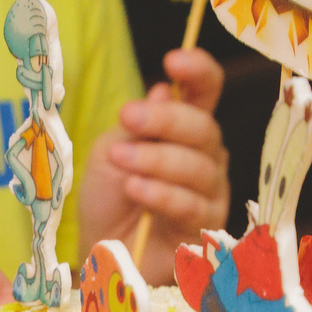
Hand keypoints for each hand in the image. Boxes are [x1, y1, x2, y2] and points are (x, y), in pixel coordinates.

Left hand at [81, 48, 231, 284]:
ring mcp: (211, 193)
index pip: (207, 91)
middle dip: (166, 119)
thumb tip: (164, 90)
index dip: (199, 71)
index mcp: (185, 130)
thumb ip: (138, 125)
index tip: (172, 60)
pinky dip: (161, 193)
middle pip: (205, 127)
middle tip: (127, 117)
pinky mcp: (206, 230)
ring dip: (156, 160)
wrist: (100, 251)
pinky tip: (136, 189)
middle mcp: (206, 157)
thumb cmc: (108, 199)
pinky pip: (192, 205)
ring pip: (199, 167)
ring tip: (122, 162)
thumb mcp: (111, 151)